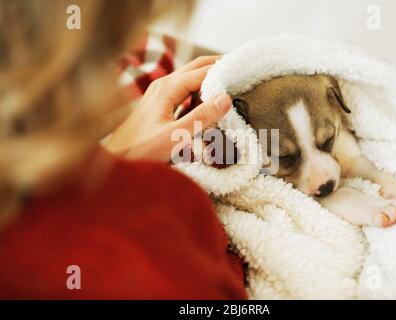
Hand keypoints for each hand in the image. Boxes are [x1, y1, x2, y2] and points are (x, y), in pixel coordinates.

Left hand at [105, 56, 231, 161]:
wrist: (116, 160)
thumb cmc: (140, 150)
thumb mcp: (176, 136)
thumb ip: (202, 117)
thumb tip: (226, 98)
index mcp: (167, 88)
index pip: (202, 71)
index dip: (224, 70)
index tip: (242, 71)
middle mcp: (163, 86)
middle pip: (196, 68)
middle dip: (217, 66)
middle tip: (239, 68)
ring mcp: (159, 94)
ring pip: (189, 79)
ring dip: (208, 78)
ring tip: (228, 82)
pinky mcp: (158, 105)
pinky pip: (183, 91)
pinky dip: (199, 91)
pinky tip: (207, 101)